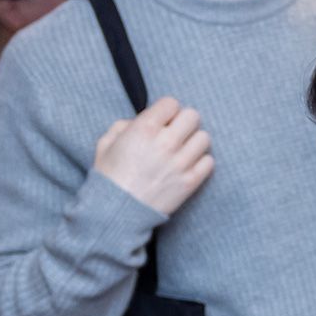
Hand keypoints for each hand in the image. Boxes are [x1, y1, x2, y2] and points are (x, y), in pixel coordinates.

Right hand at [91, 96, 213, 216]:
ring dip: (194, 141)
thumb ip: (125, 125)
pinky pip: (209, 162)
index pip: (171, 103)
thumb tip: (142, 121)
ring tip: (182, 150)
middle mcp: (165, 143)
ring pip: (204, 138)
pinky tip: (188, 165)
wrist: (116, 212)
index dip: (166, 111)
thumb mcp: (106, 143)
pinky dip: (201, 161)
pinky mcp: (190, 182)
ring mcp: (180, 163)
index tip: (162, 120)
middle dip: (183, 122)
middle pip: (192, 116)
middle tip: (175, 133)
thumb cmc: (109, 176)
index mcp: (143, 129)